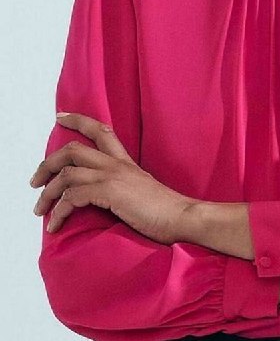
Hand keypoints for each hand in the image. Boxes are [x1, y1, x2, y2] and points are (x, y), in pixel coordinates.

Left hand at [29, 112, 200, 243]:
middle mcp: (117, 164)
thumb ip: (123, 187)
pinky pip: (72, 196)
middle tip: (35, 180)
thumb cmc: (166, 211)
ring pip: (67, 174)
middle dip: (48, 163)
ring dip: (47, 193)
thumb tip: (102, 198)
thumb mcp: (142, 191)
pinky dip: (59, 211)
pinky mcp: (110, 192)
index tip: (61, 117)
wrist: (182, 217)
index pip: (100, 131)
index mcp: (126, 162)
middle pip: (73, 150)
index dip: (78, 120)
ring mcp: (113, 176)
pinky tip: (56, 224)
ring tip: (40, 209)